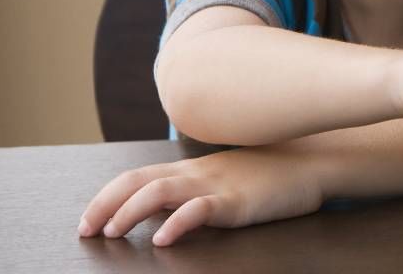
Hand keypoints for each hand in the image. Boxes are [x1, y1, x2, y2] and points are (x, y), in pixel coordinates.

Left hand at [78, 146, 322, 246]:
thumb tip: (166, 212)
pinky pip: (200, 210)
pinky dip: (177, 223)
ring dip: (129, 213)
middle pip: (136, 181)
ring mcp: (217, 186)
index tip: (89, 220)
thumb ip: (198, 191)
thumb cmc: (276, 174)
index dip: (107, 196)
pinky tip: (164, 239)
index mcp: (193, 169)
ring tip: (114, 234)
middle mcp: (197, 174)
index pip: (137, 176)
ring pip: (158, 192)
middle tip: (87, 231)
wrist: (316, 162)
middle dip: (105, 205)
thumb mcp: (229, 178)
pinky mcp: (237, 202)